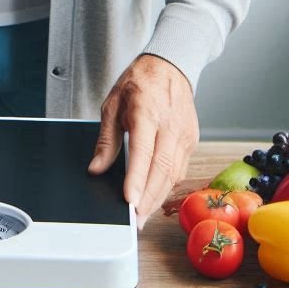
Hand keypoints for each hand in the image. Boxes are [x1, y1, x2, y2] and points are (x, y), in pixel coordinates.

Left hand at [87, 54, 198, 230]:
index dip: (137, 179)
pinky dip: (168, 186)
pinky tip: (156, 196)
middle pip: (162, 170)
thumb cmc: (139, 83)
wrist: (170, 66)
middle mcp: (169, 125)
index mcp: (146, 112)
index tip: (129, 201)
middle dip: (148, 199)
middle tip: (135, 221)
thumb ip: (106, 139)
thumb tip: (96, 168)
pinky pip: (181, 169)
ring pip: (174, 174)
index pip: (143, 151)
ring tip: (143, 215)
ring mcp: (185, 134)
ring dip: (158, 197)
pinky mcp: (192, 140)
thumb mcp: (112, 104)